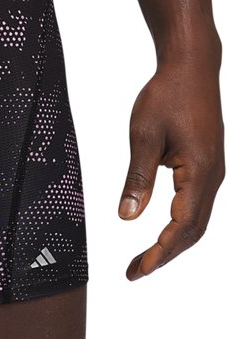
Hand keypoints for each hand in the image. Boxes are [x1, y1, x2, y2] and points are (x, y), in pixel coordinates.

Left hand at [118, 54, 223, 279]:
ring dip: (172, 244)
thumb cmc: (167, 94)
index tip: (139, 270)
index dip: (160, 252)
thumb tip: (126, 217)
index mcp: (199, 170)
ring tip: (143, 261)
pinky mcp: (208, 167)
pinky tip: (160, 235)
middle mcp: (213, 175)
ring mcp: (214, 172)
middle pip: (193, 231)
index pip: (181, 225)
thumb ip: (137, 179)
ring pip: (197, 221)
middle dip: (165, 255)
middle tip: (134, 272)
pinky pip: (197, 206)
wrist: (192, 66)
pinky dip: (179, 227)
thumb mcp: (143, 135)